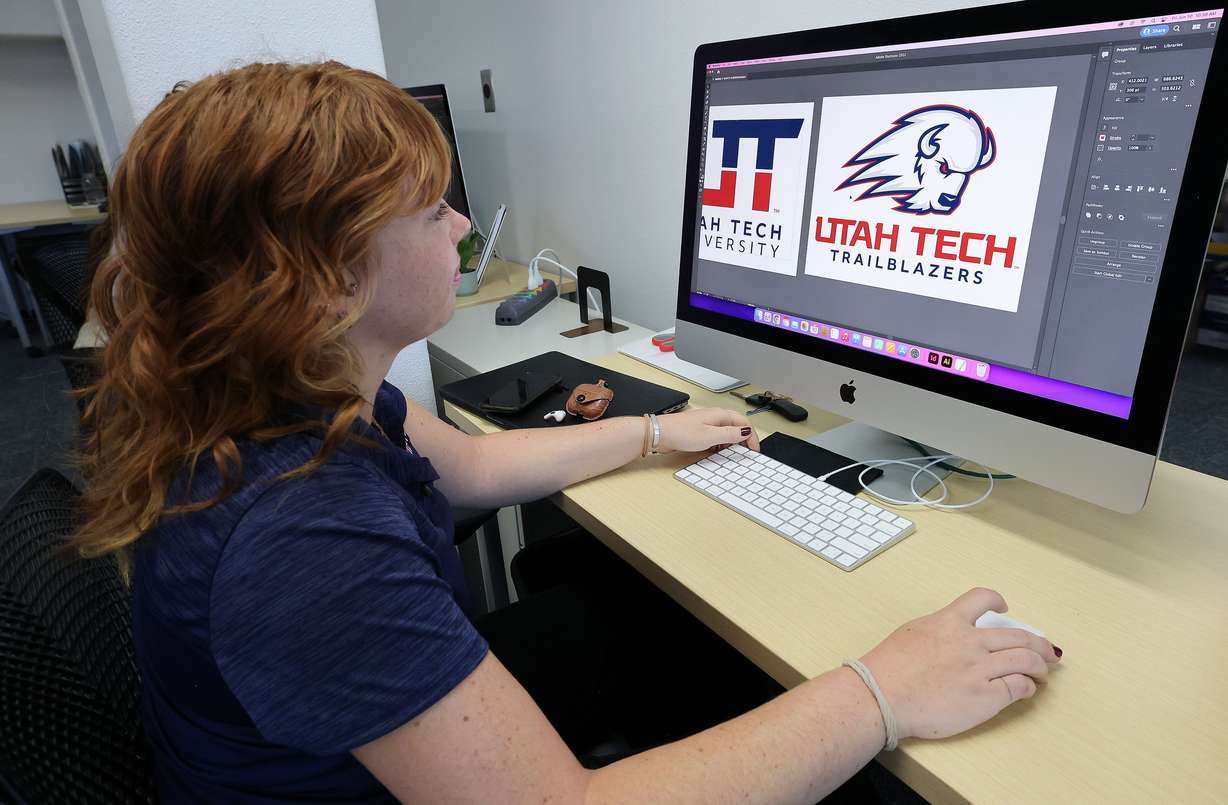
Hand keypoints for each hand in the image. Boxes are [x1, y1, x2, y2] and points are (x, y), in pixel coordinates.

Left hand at [656, 407, 760, 453]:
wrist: (660, 434)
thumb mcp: (710, 436)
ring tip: (733, 454)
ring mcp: (707, 424)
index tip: (754, 450)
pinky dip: (720, 445)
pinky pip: (716, 437)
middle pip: (737, 427)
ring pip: (726, 432)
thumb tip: (746, 432)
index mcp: (721, 415)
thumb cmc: (681, 432)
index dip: (752, 437)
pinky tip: (717, 452)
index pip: (744, 423)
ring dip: (732, 443)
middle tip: (746, 453)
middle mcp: (715, 417)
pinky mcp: (700, 431)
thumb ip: (730, 434)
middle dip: (744, 440)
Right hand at [859, 588, 1061, 740]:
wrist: (881, 696)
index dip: (997, 601)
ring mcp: (980, 669)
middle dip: (1038, 643)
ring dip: (1040, 665)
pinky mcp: (985, 697)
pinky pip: (1019, 687)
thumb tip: (949, 639)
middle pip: (1018, 635)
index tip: (1004, 608)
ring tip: (1042, 672)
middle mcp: (969, 642)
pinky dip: (1028, 687)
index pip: (982, 599)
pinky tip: (1026, 690)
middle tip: (1045, 651)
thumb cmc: (886, 670)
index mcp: (948, 623)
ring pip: (1026, 659)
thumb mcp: (911, 634)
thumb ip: (936, 633)